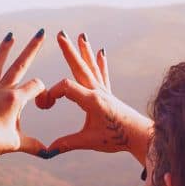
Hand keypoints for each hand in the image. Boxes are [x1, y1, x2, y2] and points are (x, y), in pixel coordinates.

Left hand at [0, 30, 48, 171]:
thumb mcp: (15, 144)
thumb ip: (33, 146)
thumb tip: (49, 153)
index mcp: (15, 99)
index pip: (36, 86)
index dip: (43, 93)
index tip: (43, 106)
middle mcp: (1, 90)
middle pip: (20, 65)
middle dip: (32, 48)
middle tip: (41, 33)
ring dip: (4, 50)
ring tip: (10, 35)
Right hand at [36, 32, 152, 164]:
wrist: (139, 136)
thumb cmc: (116, 138)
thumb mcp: (89, 142)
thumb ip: (67, 143)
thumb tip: (47, 151)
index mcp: (91, 100)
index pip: (67, 88)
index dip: (52, 93)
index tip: (45, 105)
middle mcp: (98, 91)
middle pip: (80, 67)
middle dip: (69, 51)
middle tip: (61, 34)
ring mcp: (104, 91)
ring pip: (91, 67)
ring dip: (84, 51)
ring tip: (81, 35)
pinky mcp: (109, 95)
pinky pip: (102, 75)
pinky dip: (100, 63)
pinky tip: (100, 52)